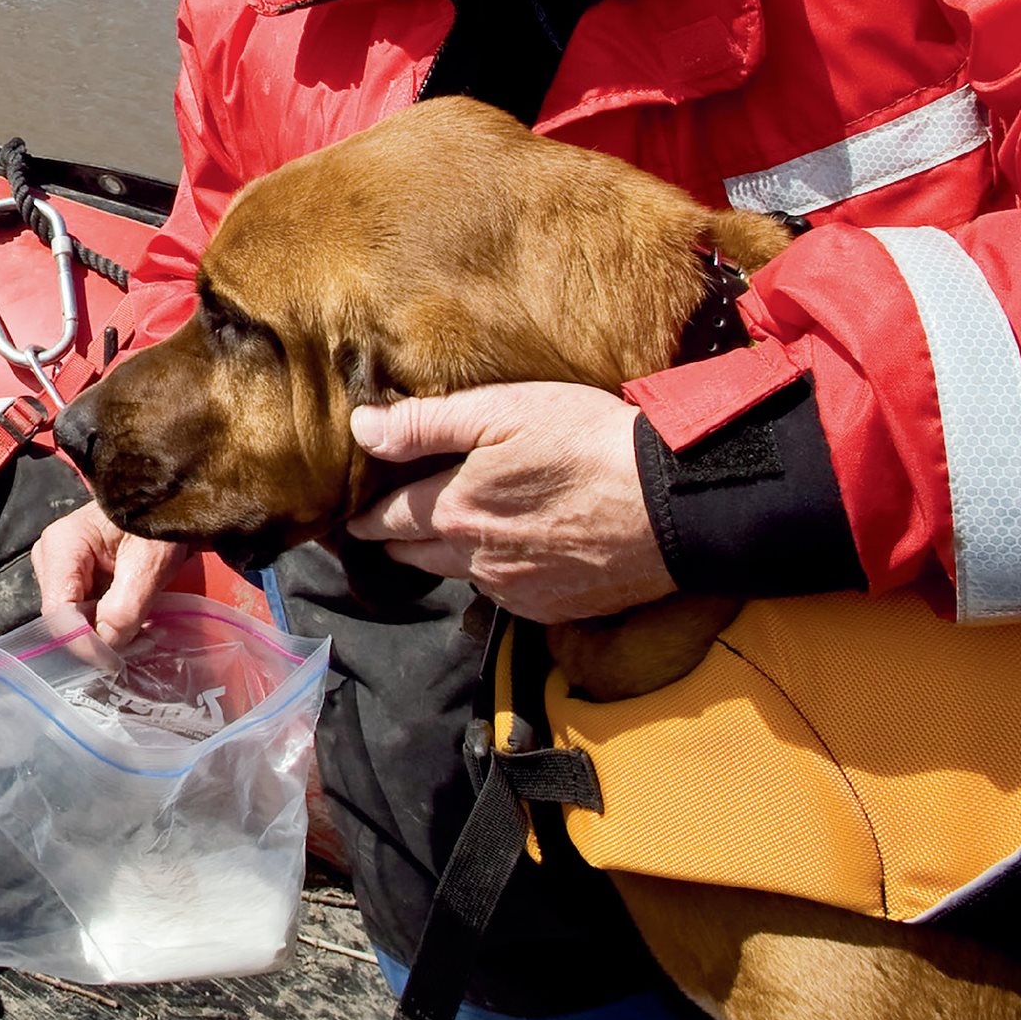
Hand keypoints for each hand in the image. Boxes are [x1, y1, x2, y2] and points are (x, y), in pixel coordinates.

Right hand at [31, 499, 188, 649]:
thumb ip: (124, 609)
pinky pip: (84, 610)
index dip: (83, 641)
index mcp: (62, 545)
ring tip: (144, 630)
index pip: (58, 611)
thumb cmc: (160, 523)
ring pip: (75, 618)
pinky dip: (108, 621)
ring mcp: (61, 565)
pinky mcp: (75, 574)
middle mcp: (51, 555)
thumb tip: (105, 647)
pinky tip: (134, 621)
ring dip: (107, 631)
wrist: (170, 502)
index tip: (113, 659)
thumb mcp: (149, 564)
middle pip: (64, 617)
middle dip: (98, 636)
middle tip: (140, 641)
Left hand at [348, 383, 674, 622]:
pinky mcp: (554, 608)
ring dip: (448, 559)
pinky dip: (499, 576)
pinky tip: (512, 557)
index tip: (350, 517)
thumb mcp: (504, 412)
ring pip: (462, 576)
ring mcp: (515, 590)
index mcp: (455, 510)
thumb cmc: (588, 443)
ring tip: (447, 540)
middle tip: (383, 532)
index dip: (367, 515)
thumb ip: (427, 423)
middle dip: (396, 543)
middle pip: (416, 557)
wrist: (671, 507)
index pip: (390, 518)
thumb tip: (361, 430)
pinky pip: (507, 595)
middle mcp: (475, 560)